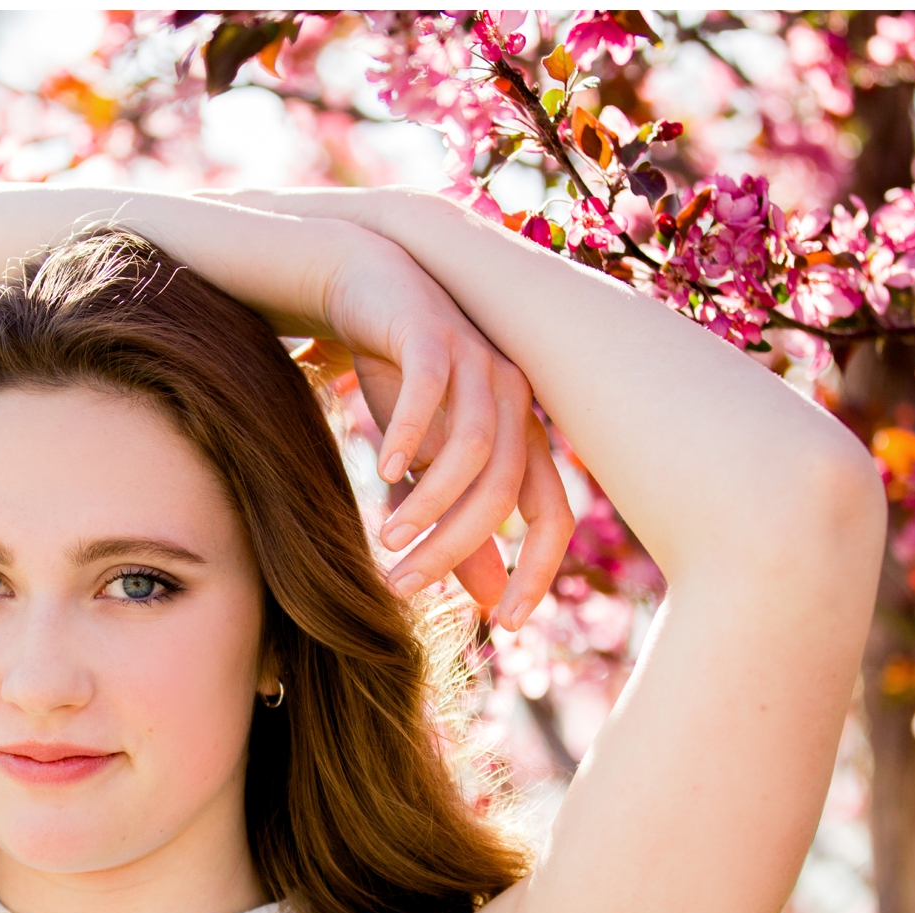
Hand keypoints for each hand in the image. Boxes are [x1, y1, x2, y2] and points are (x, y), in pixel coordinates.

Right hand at [300, 335, 574, 629]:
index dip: (538, 572)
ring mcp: (478, 361)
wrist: (361, 286)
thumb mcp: (425, 464)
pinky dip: (409, 433)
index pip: (553, 515)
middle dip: (454, 547)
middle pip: (504, 491)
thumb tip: (482, 598)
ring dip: (429, 503)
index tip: (502, 624)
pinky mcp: (433, 333)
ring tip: (385, 539)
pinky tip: (382, 469)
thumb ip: (454, 523)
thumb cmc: (398, 376)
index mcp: (523, 435)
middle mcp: (514, 399)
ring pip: (472, 449)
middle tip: (402, 585)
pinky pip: (431, 390)